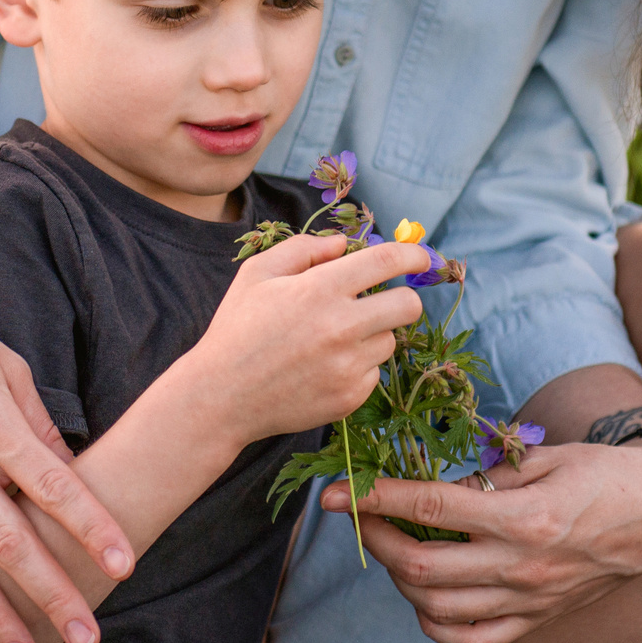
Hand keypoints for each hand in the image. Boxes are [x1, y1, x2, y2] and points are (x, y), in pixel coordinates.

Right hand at [176, 235, 435, 445]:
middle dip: (403, 298)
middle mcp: (342, 327)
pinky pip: (373, 373)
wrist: (220, 397)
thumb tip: (344, 245)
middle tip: (384, 301)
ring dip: (372, 334)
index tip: (421, 256)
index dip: (411, 254)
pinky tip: (323, 367)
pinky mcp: (350, 397)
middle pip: (408, 306)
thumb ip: (303, 249)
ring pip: (389, 341)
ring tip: (332, 340)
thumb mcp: (256, 274)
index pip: (386, 262)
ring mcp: (349, 366)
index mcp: (320, 289)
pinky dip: (357, 366)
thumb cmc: (236, 329)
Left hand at [321, 434, 641, 642]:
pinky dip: (434, 622)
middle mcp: (522, 565)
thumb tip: (427, 486)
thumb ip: (485, 475)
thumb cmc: (600, 474)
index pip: (431, 508)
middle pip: (421, 567)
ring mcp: (528, 600)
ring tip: (394, 547)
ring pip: (436, 608)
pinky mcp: (535, 620)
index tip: (336, 490)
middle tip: (361, 515)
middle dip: (376, 539)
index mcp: (525, 516)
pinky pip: (470, 641)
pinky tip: (424, 595)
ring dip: (399, 578)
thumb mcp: (543, 457)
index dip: (375, 497)